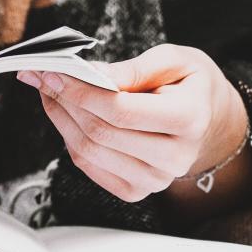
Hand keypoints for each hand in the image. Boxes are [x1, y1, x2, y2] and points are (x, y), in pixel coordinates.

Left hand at [17, 44, 247, 202]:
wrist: (209, 121)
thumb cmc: (190, 86)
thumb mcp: (176, 60)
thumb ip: (136, 68)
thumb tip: (95, 75)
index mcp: (189, 119)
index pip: (121, 110)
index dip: (81, 91)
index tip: (54, 72)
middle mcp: (174, 157)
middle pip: (100, 132)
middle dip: (64, 100)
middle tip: (43, 76)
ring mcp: (155, 180)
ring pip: (89, 151)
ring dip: (61, 118)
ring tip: (51, 91)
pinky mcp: (135, 191)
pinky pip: (89, 166)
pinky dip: (69, 138)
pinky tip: (66, 115)